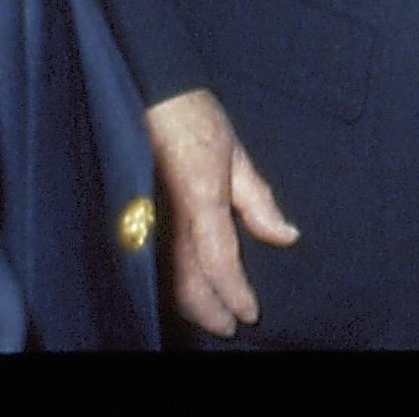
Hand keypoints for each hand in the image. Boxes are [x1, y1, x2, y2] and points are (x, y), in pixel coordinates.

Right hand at [143, 87, 299, 336]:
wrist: (146, 93)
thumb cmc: (194, 117)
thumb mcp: (236, 153)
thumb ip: (259, 201)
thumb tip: (286, 236)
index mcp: (201, 197)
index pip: (220, 262)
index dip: (236, 294)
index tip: (250, 313)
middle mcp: (168, 215)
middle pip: (187, 283)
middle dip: (211, 310)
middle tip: (231, 325)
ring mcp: (146, 217)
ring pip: (163, 280)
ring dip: (189, 303)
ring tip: (212, 313)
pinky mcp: (132, 215)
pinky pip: (150, 262)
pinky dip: (167, 285)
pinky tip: (182, 290)